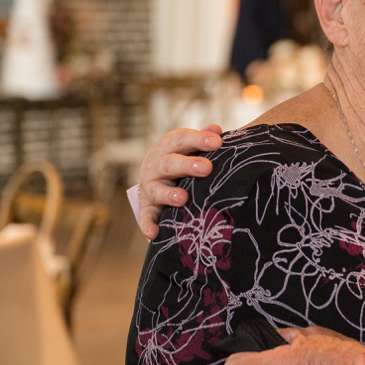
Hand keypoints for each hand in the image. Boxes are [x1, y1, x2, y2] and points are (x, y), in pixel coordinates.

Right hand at [137, 124, 223, 239]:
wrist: (153, 177)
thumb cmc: (181, 158)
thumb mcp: (190, 146)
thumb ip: (203, 139)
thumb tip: (217, 130)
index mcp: (169, 147)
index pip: (182, 140)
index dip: (199, 139)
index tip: (217, 142)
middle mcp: (156, 166)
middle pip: (170, 164)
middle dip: (188, 165)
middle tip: (207, 168)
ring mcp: (150, 187)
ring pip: (157, 190)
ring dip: (169, 194)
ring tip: (183, 198)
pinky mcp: (147, 207)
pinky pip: (146, 217)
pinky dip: (148, 224)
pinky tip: (153, 234)